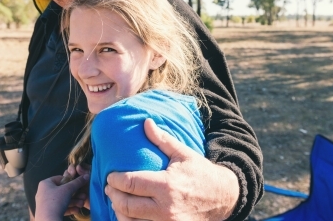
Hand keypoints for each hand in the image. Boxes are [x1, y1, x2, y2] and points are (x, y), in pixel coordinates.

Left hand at [34, 173, 89, 220]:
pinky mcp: (48, 212)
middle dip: (75, 194)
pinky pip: (60, 208)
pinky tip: (77, 210)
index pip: (60, 178)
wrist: (48, 220)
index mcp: (46, 183)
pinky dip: (69, 208)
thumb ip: (78, 182)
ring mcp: (46, 203)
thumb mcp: (68, 189)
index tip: (78, 184)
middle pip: (63, 190)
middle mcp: (44, 192)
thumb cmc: (55, 201)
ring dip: (74, 201)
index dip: (71, 181)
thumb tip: (86, 175)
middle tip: (83, 196)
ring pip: (63, 200)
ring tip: (82, 204)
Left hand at [105, 119, 238, 220]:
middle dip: (113, 195)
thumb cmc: (201, 173)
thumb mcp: (183, 153)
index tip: (111, 175)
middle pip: (126, 205)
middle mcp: (165, 208)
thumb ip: (162, 139)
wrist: (223, 197)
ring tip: (116, 200)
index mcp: (167, 185)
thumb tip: (145, 122)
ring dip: (119, 211)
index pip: (131, 183)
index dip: (115, 179)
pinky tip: (128, 214)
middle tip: (109, 187)